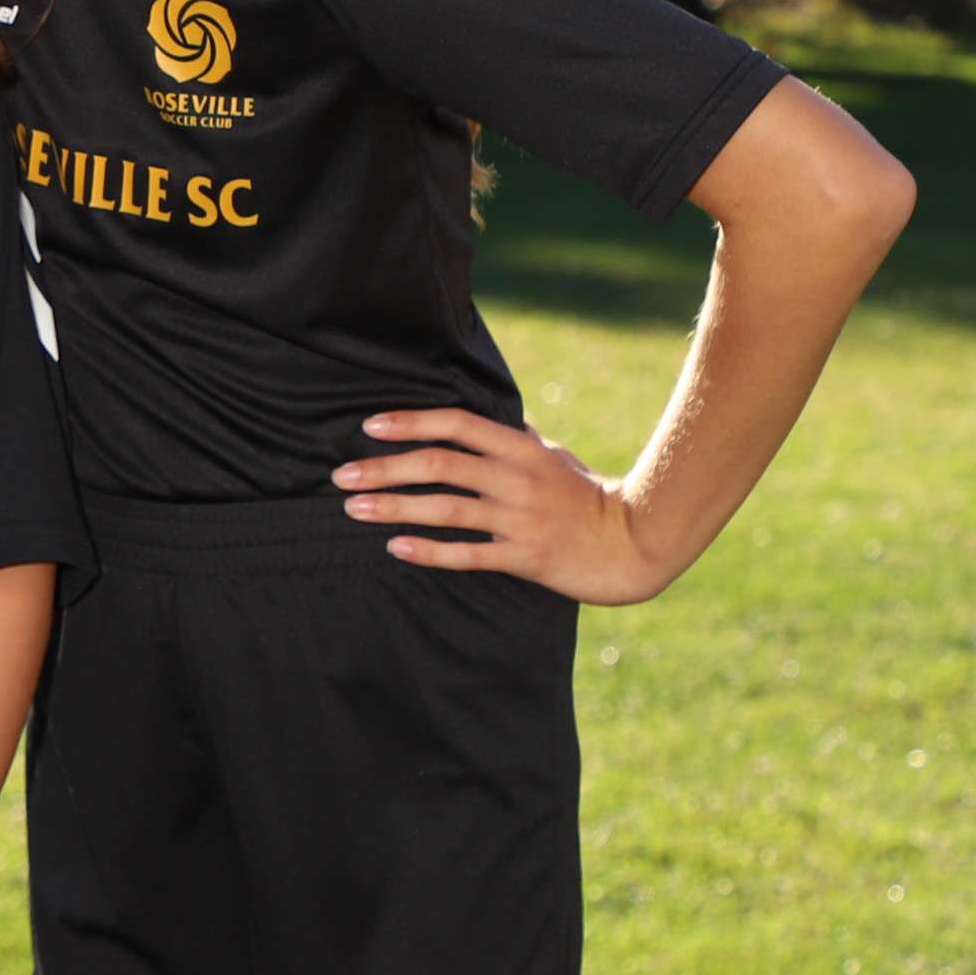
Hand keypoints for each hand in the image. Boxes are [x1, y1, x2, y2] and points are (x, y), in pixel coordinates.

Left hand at [333, 407, 678, 605]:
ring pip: (446, 509)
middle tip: (342, 475)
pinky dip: (430, 550)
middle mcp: (517, 479)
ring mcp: (520, 519)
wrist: (632, 544)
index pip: (457, 424)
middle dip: (386, 468)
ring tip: (355, 509)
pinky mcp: (524, 557)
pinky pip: (468, 554)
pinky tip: (397, 547)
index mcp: (521, 449)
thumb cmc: (589, 495)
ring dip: (395, 507)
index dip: (411, 422)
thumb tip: (488, 417)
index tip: (370, 427)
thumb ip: (516, 437)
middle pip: (440, 465)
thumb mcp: (554, 455)